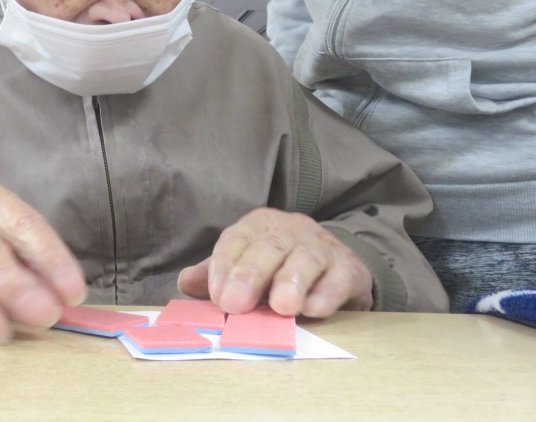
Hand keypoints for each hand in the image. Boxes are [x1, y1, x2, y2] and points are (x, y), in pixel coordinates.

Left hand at [176, 207, 371, 317]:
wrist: (337, 267)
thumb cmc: (280, 268)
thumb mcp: (246, 266)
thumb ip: (216, 274)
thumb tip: (185, 282)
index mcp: (259, 225)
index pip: (237, 239)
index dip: (225, 266)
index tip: (217, 295)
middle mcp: (291, 230)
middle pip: (268, 247)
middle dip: (250, 275)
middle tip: (235, 304)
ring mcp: (323, 247)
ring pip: (305, 259)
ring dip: (291, 282)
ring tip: (281, 307)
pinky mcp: (350, 269)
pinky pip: (339, 278)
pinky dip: (326, 294)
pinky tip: (314, 309)